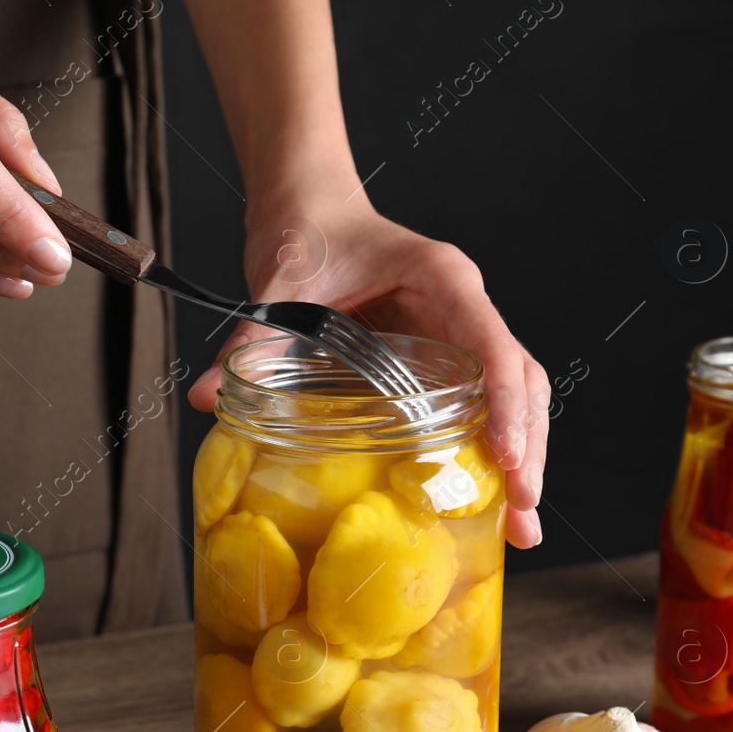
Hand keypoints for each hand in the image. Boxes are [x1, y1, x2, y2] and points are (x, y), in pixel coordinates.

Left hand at [188, 184, 548, 548]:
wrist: (306, 206)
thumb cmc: (305, 232)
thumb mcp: (277, 283)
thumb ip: (249, 339)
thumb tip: (206, 398)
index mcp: (442, 279)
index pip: (494, 347)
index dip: (505, 405)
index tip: (504, 459)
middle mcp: (462, 305)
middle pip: (519, 381)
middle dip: (525, 447)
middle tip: (522, 513)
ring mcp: (457, 329)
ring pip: (511, 395)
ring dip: (519, 454)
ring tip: (519, 525)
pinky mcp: (438, 353)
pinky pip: (479, 400)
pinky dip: (487, 446)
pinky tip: (484, 498)